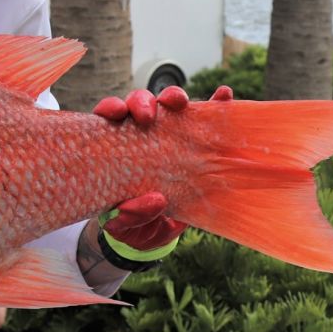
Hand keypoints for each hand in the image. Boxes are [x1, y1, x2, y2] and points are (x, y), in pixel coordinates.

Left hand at [90, 86, 217, 269]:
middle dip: (142, 102)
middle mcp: (139, 135)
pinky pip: (205, 119)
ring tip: (180, 103)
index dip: (110, 109)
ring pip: (167, 107)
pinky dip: (215, 104)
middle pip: (137, 105)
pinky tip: (224, 95)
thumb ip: (133, 216)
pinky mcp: (194, 142)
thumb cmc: (132, 224)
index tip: (117, 112)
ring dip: (173, 98)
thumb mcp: (128, 227)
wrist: (154, 236)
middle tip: (147, 116)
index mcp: (115, 149)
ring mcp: (167, 136)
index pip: (108, 119)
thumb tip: (156, 200)